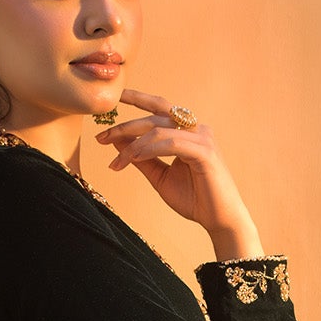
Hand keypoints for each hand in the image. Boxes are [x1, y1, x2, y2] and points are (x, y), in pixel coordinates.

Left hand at [94, 88, 263, 259]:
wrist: (219, 220)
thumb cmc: (194, 199)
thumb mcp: (160, 176)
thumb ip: (141, 158)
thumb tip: (117, 142)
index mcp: (187, 130)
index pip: (159, 108)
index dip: (137, 100)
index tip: (113, 100)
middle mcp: (196, 128)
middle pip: (155, 116)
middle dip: (125, 126)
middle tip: (102, 137)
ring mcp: (202, 137)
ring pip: (160, 129)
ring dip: (134, 144)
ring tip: (118, 161)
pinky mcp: (205, 152)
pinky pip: (171, 143)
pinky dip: (150, 149)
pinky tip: (134, 158)